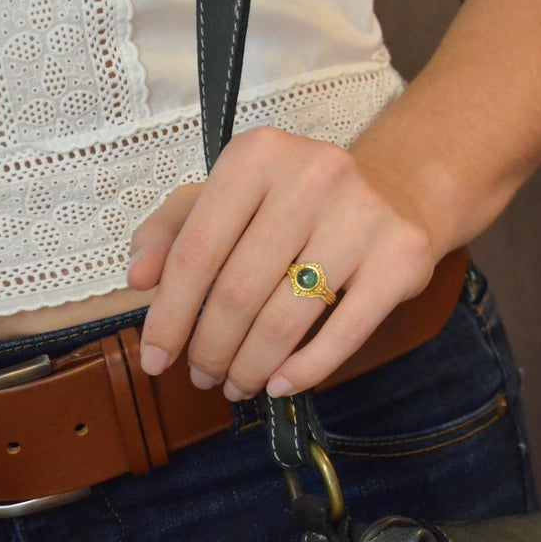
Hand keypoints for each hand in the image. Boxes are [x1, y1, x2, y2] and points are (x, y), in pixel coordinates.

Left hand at [127, 127, 434, 400]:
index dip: (168, 317)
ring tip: (236, 384)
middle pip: (238, 292)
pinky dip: (304, 372)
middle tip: (203, 375)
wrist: (392, 191)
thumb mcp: (225, 197)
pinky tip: (280, 385)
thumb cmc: (292, 200)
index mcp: (256, 156)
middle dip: (210, 349)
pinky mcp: (402, 256)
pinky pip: (344, 334)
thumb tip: (138, 280)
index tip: (155, 361)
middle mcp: (313, 176)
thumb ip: (170, 230)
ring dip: (250, 367)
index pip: (195, 252)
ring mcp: (363, 215)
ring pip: (285, 320)